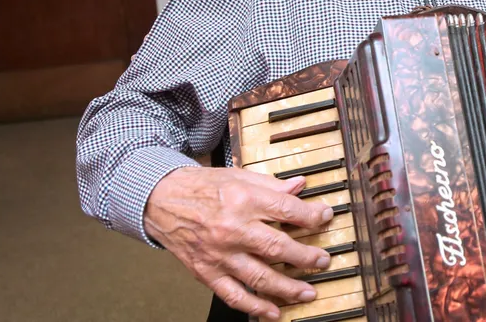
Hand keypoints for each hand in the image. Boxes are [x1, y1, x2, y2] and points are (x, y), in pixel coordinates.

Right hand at [144, 167, 334, 319]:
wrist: (160, 200)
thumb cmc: (202, 187)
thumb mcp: (239, 176)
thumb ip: (271, 184)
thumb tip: (300, 186)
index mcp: (243, 199)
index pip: (286, 210)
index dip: (311, 216)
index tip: (325, 218)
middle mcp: (232, 228)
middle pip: (277, 247)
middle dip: (306, 257)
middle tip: (323, 261)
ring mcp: (219, 253)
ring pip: (259, 276)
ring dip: (288, 288)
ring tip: (308, 292)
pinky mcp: (206, 271)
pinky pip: (233, 294)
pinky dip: (255, 306)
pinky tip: (274, 312)